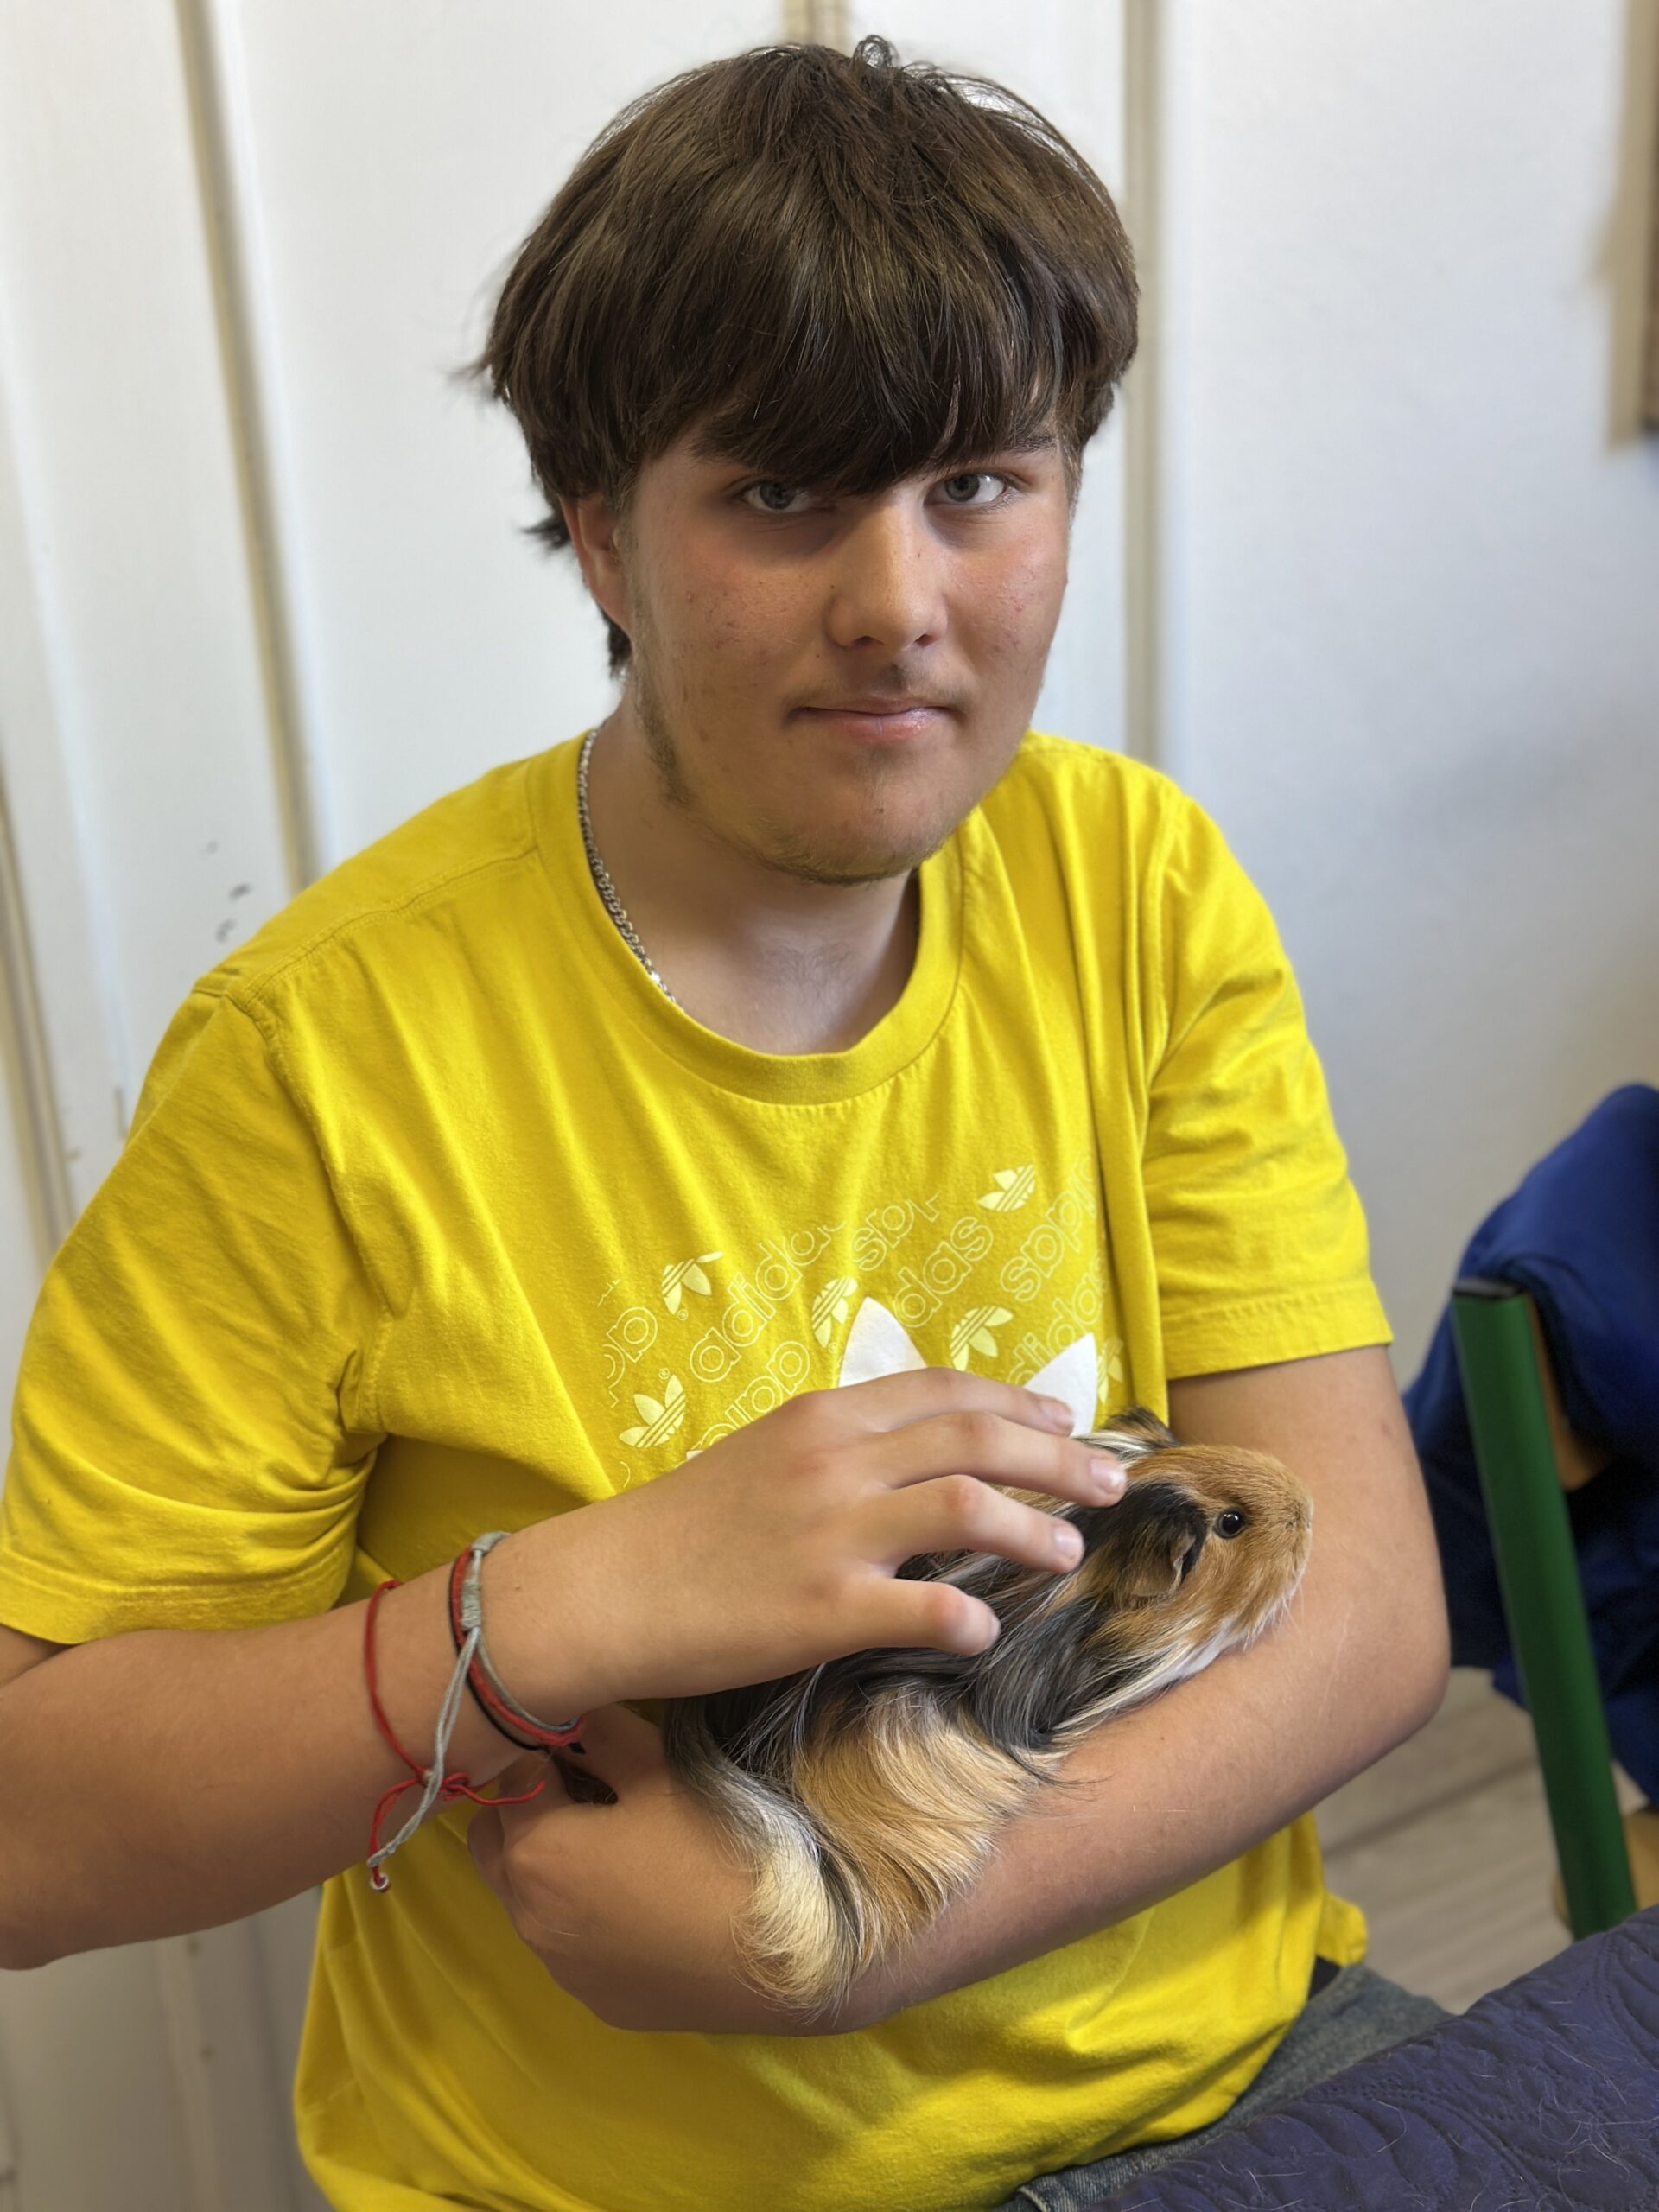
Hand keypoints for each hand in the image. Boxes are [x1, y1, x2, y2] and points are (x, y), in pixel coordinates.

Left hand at [465, 1703, 832, 2034]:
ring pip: (526, 1899)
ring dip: (551, 1865)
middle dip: (527, 1809)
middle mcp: (527, 1919)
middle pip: (495, 1845)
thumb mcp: (659, 1771)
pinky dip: (583, 1915)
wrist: (784, 1957)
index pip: (509, 1779)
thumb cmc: (716, 1849)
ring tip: (623, 1847)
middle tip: (590, 1789)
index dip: (544, 1754)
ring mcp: (561, 1969)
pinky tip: (645, 1902)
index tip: (585, 1745)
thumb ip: (601, 1732)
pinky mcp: (597, 2001)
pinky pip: (567, 1944)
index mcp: (535, 1853)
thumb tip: (572, 1707)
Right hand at [485, 1370, 1126, 1715]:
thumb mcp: (763, 1456)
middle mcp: (836, 1462)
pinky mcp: (824, 1611)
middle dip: (1061, 1458)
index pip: (945, 1391)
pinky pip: (927, 1609)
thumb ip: (839, 1448)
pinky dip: (971, 1618)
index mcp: (823, 1418)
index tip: (1066, 1421)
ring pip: (972, 1508)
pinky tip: (985, 1631)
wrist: (604, 1589)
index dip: (1018, 1402)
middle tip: (1112, 1482)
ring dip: (1037, 1529)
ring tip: (1069, 1551)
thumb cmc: (680, 1528)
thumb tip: (917, 1455)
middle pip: (980, 1438)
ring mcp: (833, 1534)